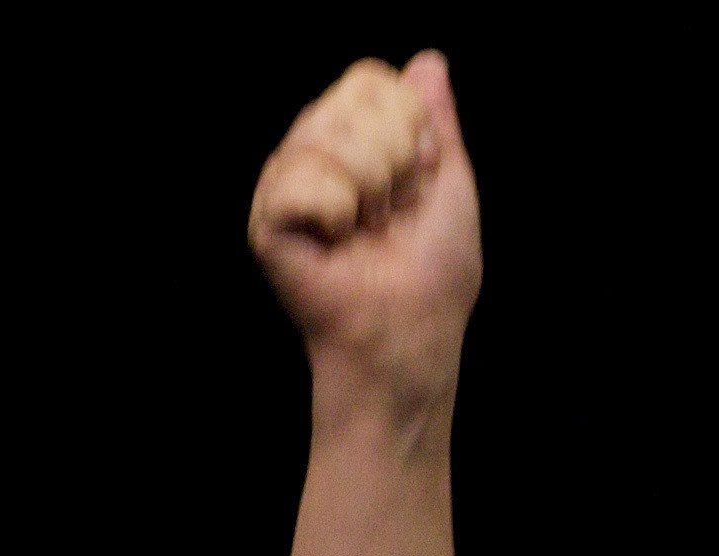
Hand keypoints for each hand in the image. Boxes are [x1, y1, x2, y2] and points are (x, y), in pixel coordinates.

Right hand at [251, 52, 479, 409]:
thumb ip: (437, 121)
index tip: (418, 186)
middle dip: (393, 161)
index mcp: (357, 141)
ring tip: (365, 233)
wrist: (408, 332)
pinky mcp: (266, 219)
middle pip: (352, 99)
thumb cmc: (434, 274)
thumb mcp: (452, 184)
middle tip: (391, 217)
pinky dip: (333, 213)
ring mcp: (287, 184)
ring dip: (369, 191)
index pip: (372, 79)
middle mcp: (316, 155)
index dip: (410, 130)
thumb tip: (430, 60)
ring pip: (327, 135)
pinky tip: (334, 243)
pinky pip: (300, 177)